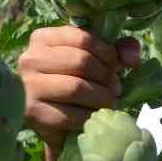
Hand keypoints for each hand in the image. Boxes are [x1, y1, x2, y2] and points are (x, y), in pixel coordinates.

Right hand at [18, 26, 141, 148]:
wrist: (55, 123)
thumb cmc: (77, 83)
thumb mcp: (95, 60)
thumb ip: (117, 51)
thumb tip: (133, 57)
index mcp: (43, 38)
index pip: (82, 36)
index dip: (107, 52)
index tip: (117, 66)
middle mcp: (30, 59)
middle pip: (82, 61)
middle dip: (107, 77)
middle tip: (117, 88)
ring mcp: (28, 87)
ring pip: (77, 88)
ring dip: (102, 97)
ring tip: (110, 101)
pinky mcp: (33, 114)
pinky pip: (71, 114)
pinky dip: (90, 116)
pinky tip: (94, 116)